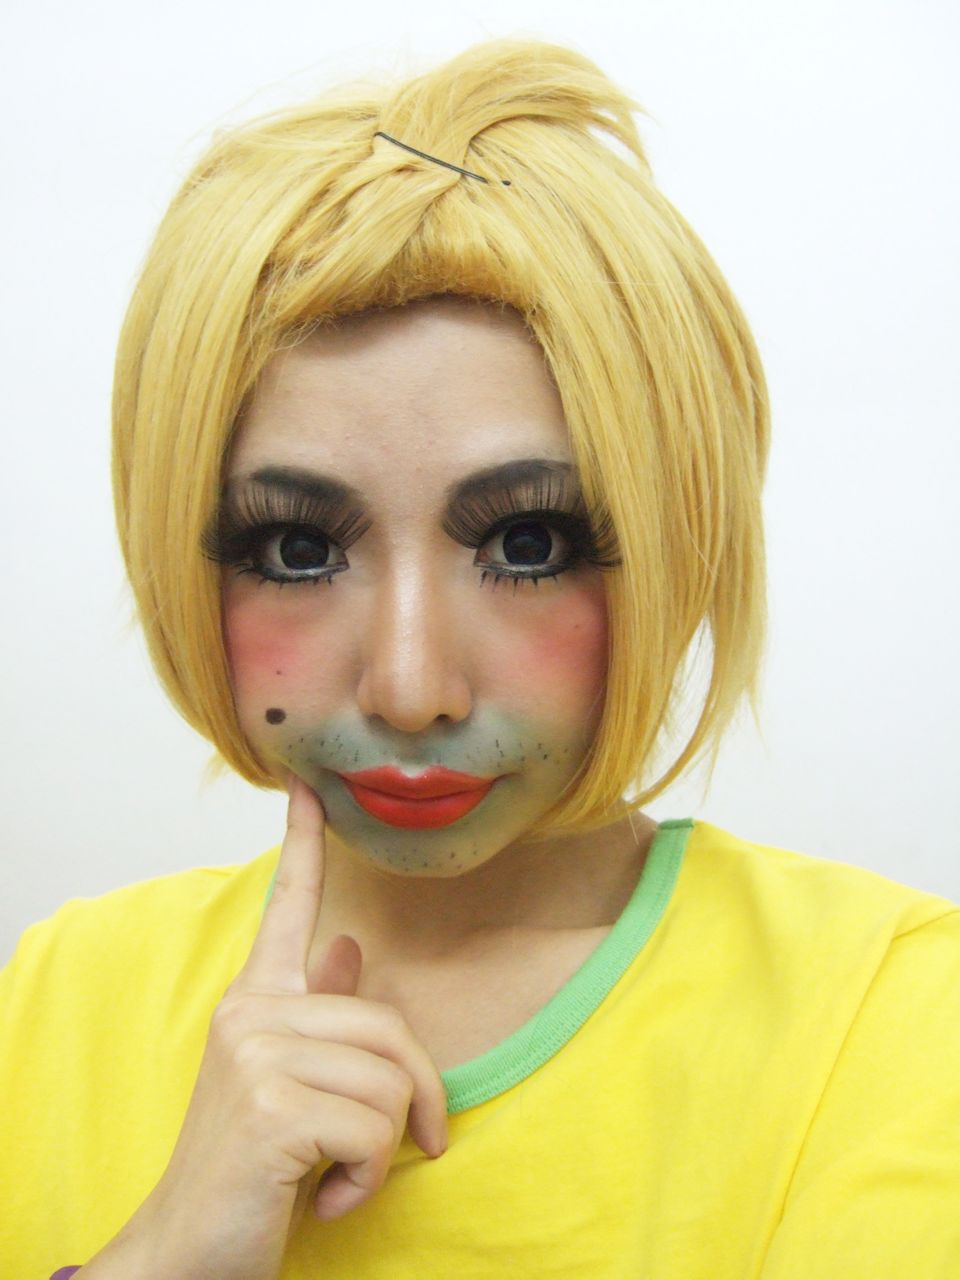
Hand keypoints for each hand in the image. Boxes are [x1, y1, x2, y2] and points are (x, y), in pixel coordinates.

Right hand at [85, 775, 447, 1279]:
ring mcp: (257, 1053)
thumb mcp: (286, 1083)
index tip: (306, 784)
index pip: (287, 907)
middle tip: (414, 1144)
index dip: (302, 844)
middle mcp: (251, 1012)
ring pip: (392, 1079)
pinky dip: (369, 1177)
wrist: (187, 1249)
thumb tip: (352, 946)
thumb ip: (319, 1014)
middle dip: (419, 1098)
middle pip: (390, 1027)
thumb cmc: (249, 1166)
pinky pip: (376, 1127)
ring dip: (385, 1147)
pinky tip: (327, 1196)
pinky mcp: (272, 1105)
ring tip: (338, 1173)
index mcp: (256, 1000)